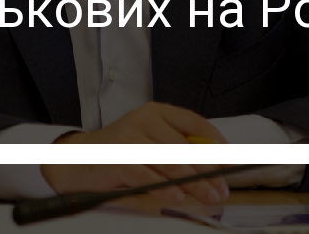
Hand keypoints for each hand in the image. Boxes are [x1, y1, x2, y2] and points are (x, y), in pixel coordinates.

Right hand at [41, 102, 230, 205]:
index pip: (194, 123)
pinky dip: (164, 187)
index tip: (231, 160)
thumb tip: (212, 167)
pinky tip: (178, 195)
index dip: (216, 142)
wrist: (76, 160)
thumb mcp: (148, 141)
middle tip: (222, 188)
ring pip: (170, 161)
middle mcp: (144, 119)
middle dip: (209, 171)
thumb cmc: (118, 152)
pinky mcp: (118, 157)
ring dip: (194, 182)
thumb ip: (175, 148)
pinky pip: (147, 174)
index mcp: (156, 112)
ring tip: (208, 196)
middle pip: (186, 146)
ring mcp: (130, 137)